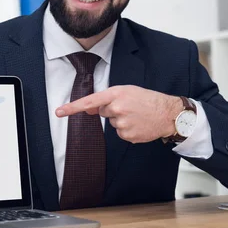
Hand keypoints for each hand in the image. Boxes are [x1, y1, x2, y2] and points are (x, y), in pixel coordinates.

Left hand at [55, 85, 181, 143]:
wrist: (168, 113)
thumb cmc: (148, 99)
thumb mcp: (127, 92)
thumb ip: (106, 99)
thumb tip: (88, 109)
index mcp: (116, 94)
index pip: (90, 101)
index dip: (72, 108)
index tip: (59, 112)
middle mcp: (117, 108)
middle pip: (103, 112)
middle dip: (113, 110)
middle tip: (130, 107)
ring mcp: (122, 123)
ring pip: (112, 123)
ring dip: (121, 120)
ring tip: (137, 115)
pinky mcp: (127, 135)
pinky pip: (120, 133)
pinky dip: (128, 129)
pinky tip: (138, 124)